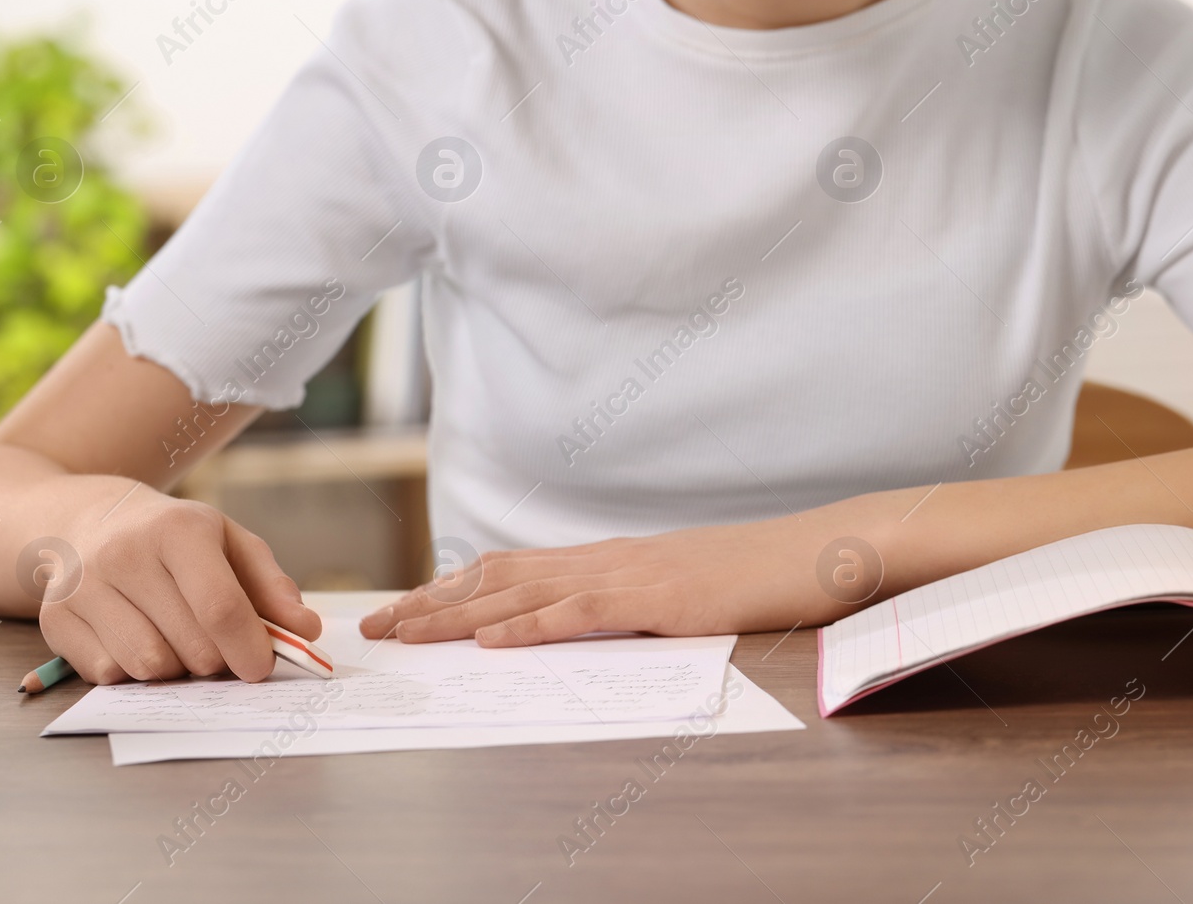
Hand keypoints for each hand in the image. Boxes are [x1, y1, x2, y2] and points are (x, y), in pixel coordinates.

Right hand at [37, 481, 320, 683]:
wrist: (89, 519)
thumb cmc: (174, 538)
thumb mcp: (230, 543)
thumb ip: (272, 587)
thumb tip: (306, 630)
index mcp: (178, 530)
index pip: (220, 607)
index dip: (249, 648)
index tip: (261, 668)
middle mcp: (124, 554)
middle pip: (191, 647)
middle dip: (217, 660)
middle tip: (218, 645)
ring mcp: (83, 587)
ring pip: (149, 667)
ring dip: (175, 669)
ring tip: (176, 638)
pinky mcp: (55, 618)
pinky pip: (109, 675)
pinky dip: (133, 670)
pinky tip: (136, 636)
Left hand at [358, 509, 892, 646]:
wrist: (814, 553)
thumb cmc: (755, 576)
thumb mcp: (680, 589)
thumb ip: (630, 600)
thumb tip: (587, 622)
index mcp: (610, 557)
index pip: (513, 568)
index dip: (453, 587)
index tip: (406, 608)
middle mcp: (607, 558)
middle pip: (499, 575)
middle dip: (432, 600)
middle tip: (378, 624)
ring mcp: (632, 574)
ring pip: (524, 591)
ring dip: (458, 615)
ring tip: (407, 632)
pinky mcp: (660, 598)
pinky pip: (581, 613)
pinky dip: (530, 626)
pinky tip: (492, 641)